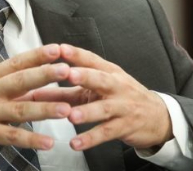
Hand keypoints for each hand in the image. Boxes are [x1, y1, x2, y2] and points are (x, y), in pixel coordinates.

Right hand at [0, 44, 71, 168]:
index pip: (16, 62)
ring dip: (44, 110)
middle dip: (45, 75)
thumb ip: (2, 84)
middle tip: (67, 70)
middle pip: (21, 81)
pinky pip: (11, 137)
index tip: (57, 48)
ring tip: (65, 109)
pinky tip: (47, 142)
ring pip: (20, 110)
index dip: (37, 55)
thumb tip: (28, 76)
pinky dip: (31, 139)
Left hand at [29, 44, 172, 150]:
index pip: (91, 60)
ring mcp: (122, 106)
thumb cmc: (121, 98)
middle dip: (84, 76)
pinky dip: (91, 138)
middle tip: (68, 74)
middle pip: (100, 79)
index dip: (76, 54)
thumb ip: (67, 91)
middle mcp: (116, 86)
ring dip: (87, 112)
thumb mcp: (97, 90)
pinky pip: (106, 133)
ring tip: (71, 116)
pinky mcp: (125, 126)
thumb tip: (35, 91)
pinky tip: (76, 143)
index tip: (59, 49)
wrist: (156, 116)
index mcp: (108, 72)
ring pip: (104, 108)